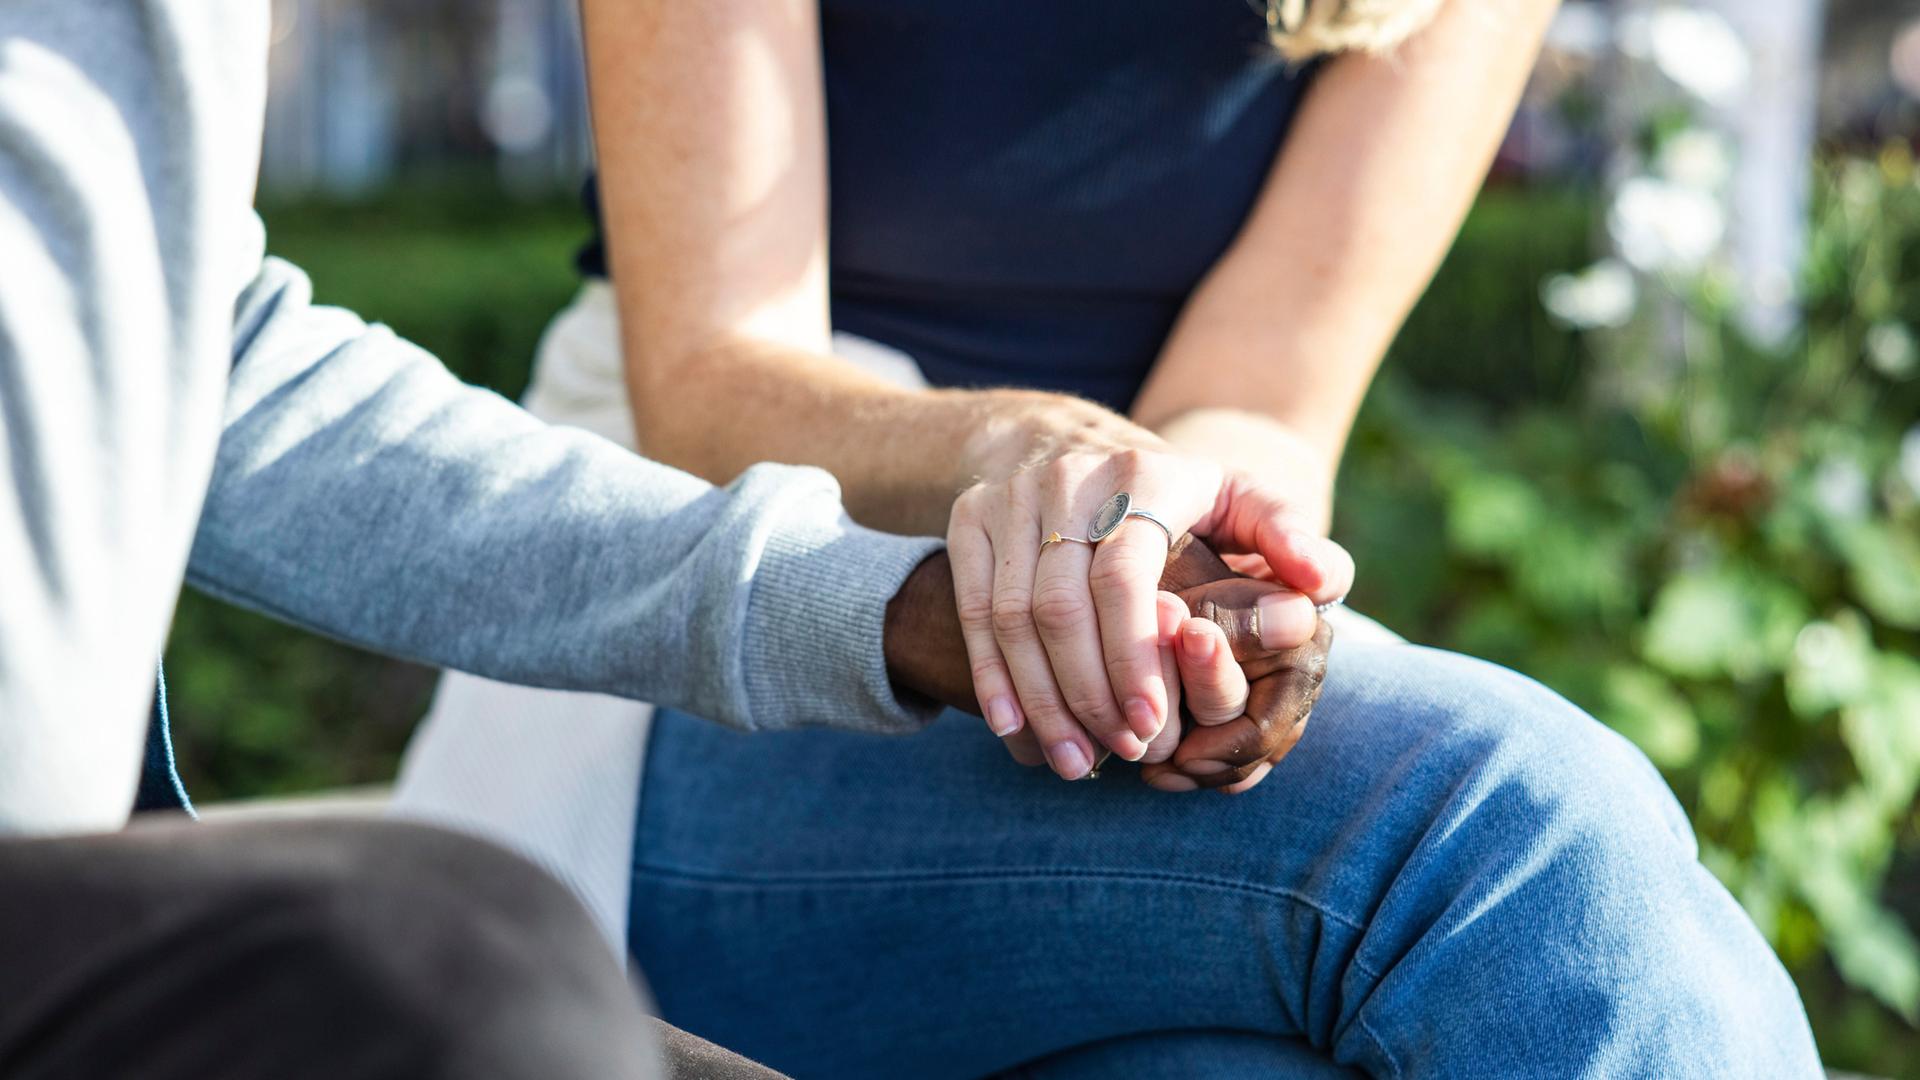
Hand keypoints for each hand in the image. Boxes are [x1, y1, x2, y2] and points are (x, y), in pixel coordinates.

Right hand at [947, 435, 1350, 780]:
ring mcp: (1010, 495)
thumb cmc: (1178, 500)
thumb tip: (1320, 583)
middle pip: (1060, 604)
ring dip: (1040, 699)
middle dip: (1087, 692)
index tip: (1150, 722)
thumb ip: (1289, 539)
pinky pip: (972, 609)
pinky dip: (992, 676)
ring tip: (1074, 761)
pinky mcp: (969, 516)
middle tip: (1117, 754)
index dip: (1132, 655)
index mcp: (1143, 474)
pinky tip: (1016, 729)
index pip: (1124, 574)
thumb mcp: (1241, 502)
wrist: (1076, 444)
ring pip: (1009, 615)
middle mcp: (1067, 476)